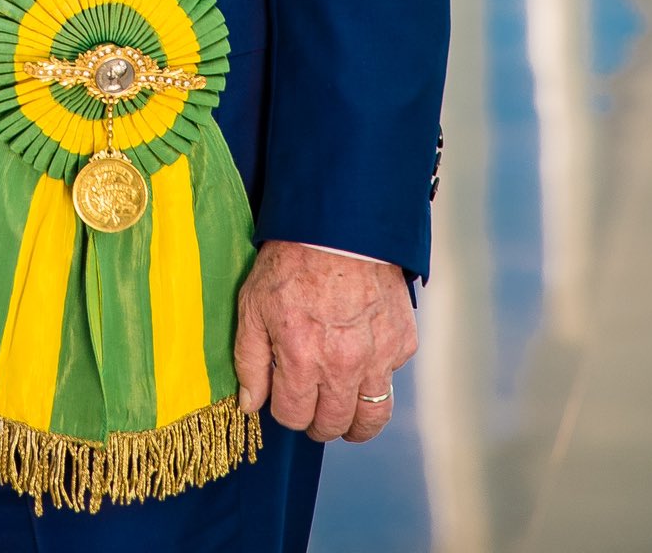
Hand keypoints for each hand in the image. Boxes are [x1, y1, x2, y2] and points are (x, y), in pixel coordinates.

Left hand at [234, 241, 416, 443]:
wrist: (340, 225)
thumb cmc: (291, 260)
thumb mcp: (253, 305)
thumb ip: (249, 360)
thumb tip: (249, 404)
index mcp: (302, 358)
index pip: (293, 417)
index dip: (284, 411)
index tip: (283, 396)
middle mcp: (343, 366)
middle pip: (332, 425)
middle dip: (316, 422)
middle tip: (311, 406)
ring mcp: (378, 357)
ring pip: (371, 418)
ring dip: (353, 420)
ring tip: (341, 407)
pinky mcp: (402, 342)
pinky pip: (391, 378)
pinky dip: (377, 376)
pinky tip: (361, 355)